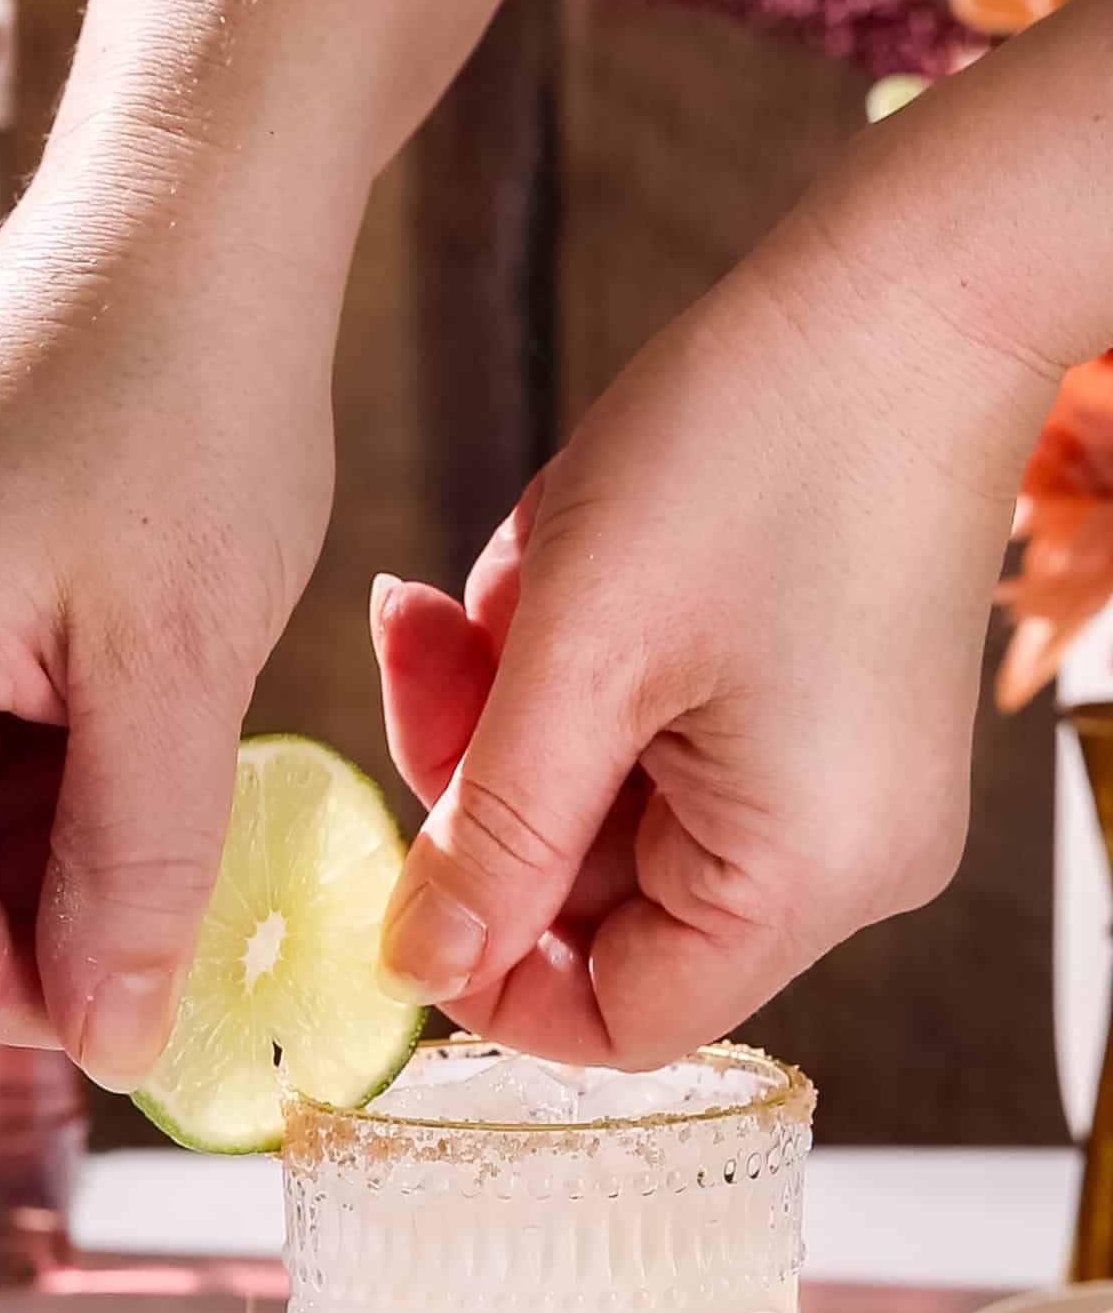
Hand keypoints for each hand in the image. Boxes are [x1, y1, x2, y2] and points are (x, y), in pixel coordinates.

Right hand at [0, 166, 340, 1086]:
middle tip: (175, 946)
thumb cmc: (179, 401)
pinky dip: (67, 789)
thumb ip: (132, 866)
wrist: (197, 226)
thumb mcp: (171, 666)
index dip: (2, 988)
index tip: (131, 1020)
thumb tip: (112, 1030)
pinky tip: (153, 779)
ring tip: (185, 846)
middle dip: (40, 927)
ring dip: (64, 863)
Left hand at [373, 163, 1058, 1067]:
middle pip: (604, 912)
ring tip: (506, 588)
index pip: (617, 1021)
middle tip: (428, 649)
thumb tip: (421, 971)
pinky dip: (591, 689)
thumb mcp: (581, 650)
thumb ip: (490, 833)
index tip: (402, 866)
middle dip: (490, 791)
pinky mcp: (829, 733)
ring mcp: (844, 797)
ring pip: (619, 823)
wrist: (911, 291)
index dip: (487, 968)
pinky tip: (567, 581)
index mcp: (804, 876)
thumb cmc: (757, 441)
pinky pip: (666, 758)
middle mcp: (847, 866)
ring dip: (529, 723)